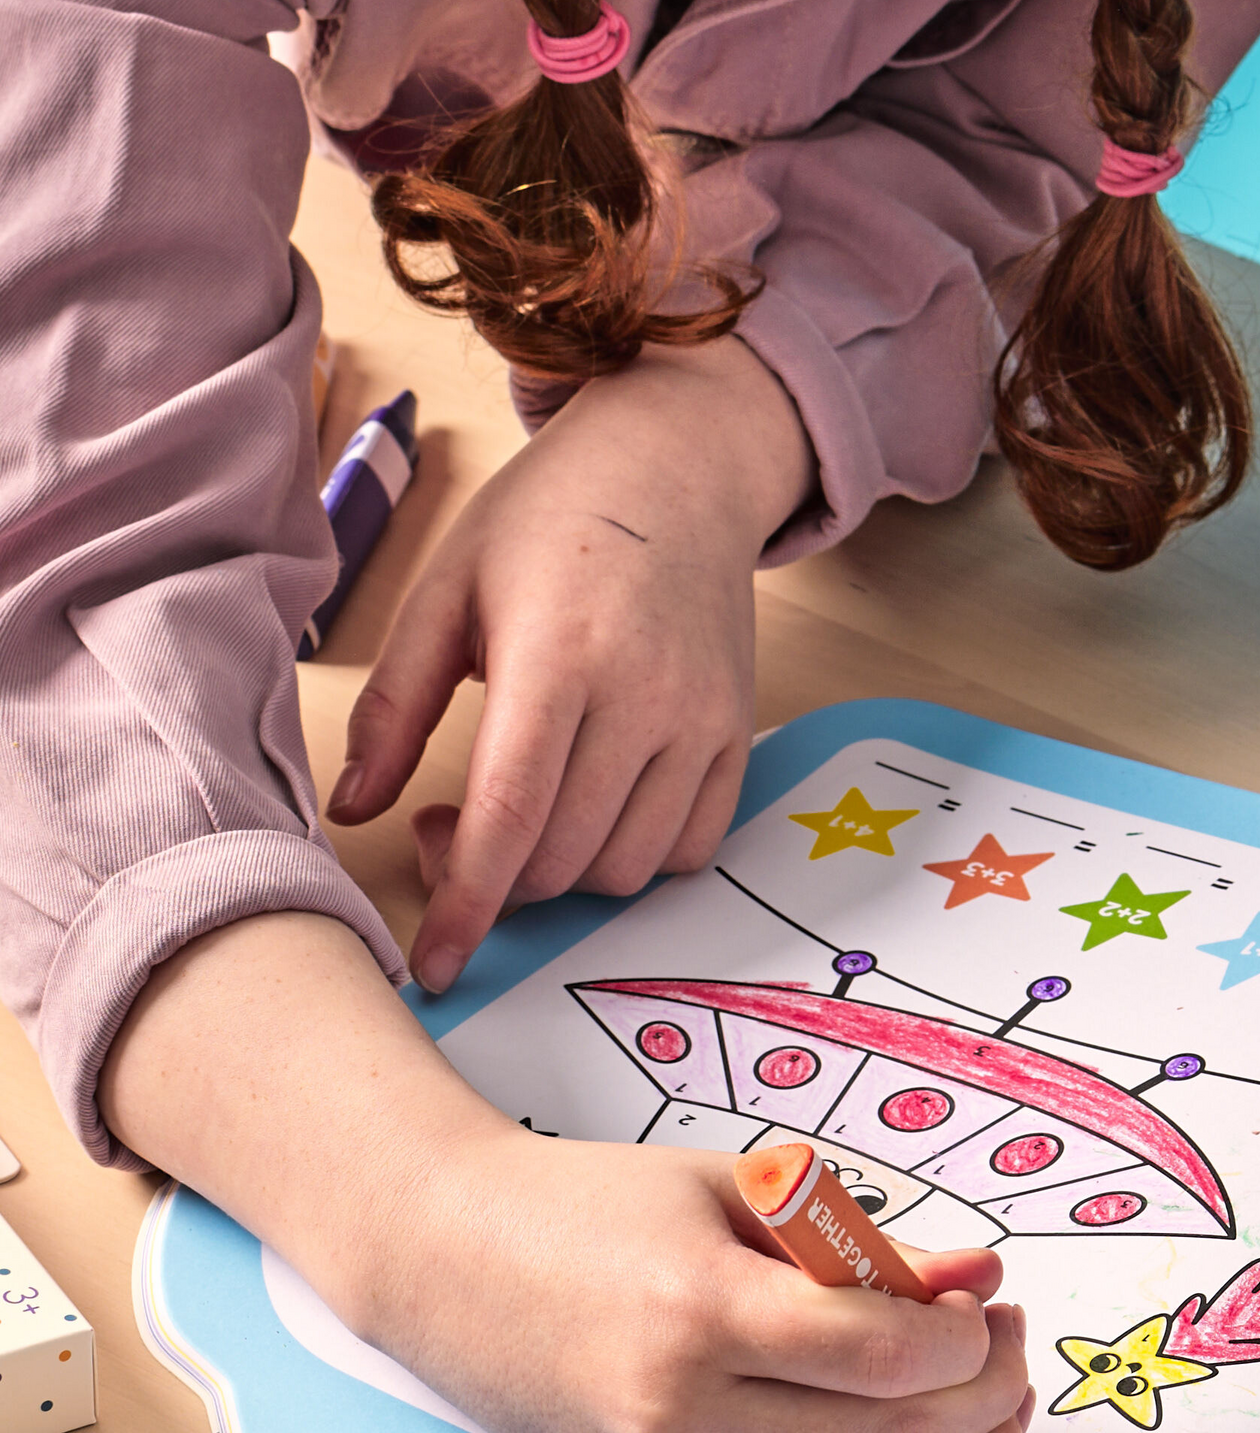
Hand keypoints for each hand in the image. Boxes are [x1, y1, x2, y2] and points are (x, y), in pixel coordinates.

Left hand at [327, 338, 814, 990]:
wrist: (679, 468)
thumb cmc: (553, 519)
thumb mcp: (447, 587)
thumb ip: (393, 702)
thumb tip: (350, 809)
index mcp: (561, 655)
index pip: (511, 816)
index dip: (465, 904)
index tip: (433, 964)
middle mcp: (646, 694)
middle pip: (562, 858)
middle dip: (491, 877)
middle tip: (444, 818)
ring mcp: (702, 718)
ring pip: (624, 867)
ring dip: (557, 872)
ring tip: (520, 808)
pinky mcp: (736, 731)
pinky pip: (687, 847)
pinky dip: (630, 857)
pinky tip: (589, 808)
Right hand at [358, 1127, 1036, 1432]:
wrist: (443, 1262)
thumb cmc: (590, 1206)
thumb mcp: (739, 1190)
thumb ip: (865, 1240)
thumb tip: (980, 1273)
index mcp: (701, 1315)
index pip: (883, 1360)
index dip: (965, 1340)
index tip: (992, 1302)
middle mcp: (681, 1418)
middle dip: (982, 1399)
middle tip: (1013, 1344)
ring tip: (998, 1400)